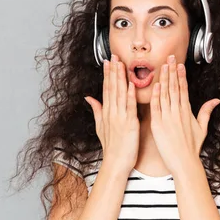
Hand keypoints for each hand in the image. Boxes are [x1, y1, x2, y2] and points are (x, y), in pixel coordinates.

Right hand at [84, 54, 139, 175]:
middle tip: (114, 55)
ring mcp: (120, 117)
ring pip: (119, 93)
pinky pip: (130, 106)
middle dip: (113, 71)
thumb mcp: (100, 127)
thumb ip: (96, 110)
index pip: (106, 89)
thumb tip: (89, 98)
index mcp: (106, 112)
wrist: (115, 163)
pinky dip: (130, 95)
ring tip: (121, 63)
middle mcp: (112, 112)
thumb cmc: (111, 147)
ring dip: (120, 78)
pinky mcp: (129, 124)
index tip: (108, 61)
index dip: (107, 74)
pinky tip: (131, 84)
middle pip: (111, 87)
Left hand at [150, 55, 219, 175]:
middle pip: (174, 87)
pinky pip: (156, 107)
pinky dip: (156, 96)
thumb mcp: (202, 128)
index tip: (179, 64)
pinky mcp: (158, 125)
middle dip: (172, 71)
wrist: (184, 163)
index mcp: (187, 111)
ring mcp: (168, 117)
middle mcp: (178, 112)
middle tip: (171, 57)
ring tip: (163, 66)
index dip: (181, 76)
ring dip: (164, 79)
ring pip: (165, 94)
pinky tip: (156, 85)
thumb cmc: (192, 147)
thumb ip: (206, 111)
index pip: (184, 89)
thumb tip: (216, 100)